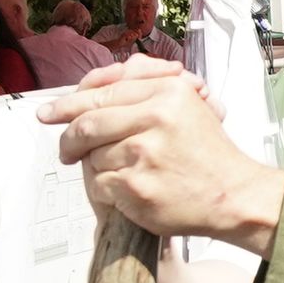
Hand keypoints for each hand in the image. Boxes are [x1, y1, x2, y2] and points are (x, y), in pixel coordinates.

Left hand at [46, 59, 279, 242]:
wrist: (234, 195)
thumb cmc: (208, 153)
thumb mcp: (187, 105)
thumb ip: (144, 88)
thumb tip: (91, 87)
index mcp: (166, 91)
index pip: (103, 93)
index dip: (69, 104)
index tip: (49, 113)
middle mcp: (155, 116)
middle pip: (88, 123)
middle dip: (69, 140)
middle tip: (66, 151)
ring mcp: (143, 152)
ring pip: (91, 156)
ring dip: (97, 167)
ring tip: (123, 174)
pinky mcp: (136, 185)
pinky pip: (98, 183)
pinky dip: (105, 190)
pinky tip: (126, 192)